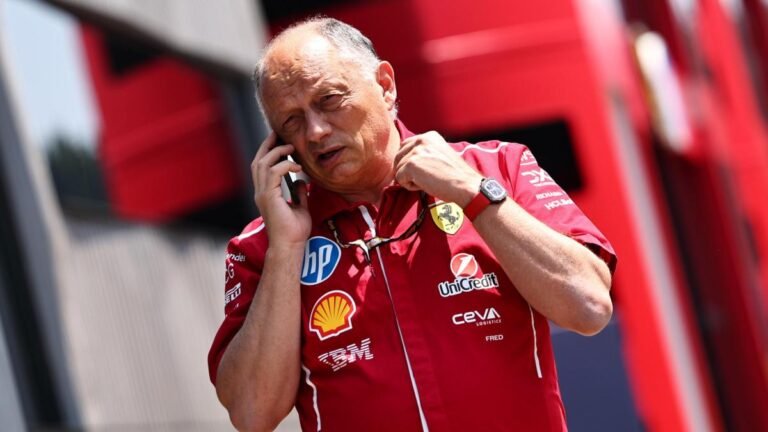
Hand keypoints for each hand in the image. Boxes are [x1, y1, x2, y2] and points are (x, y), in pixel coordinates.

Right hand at [251, 132, 311, 248]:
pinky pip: (273, 173)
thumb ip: (299, 194)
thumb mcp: (300, 208)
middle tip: (280, 134)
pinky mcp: (268, 197)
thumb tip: (300, 181)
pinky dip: (284, 165)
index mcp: (266, 194)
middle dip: (268, 145)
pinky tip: (297, 167)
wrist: (290, 246)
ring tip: (291, 148)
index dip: (270, 152)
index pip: (263, 167)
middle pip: (258, 161)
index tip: (282, 141)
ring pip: (262, 164)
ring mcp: (262, 194)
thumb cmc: (295, 232)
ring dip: (277, 153)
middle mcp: (260, 192)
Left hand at [394, 131, 482, 205]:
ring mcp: (416, 151)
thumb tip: (403, 161)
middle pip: (398, 156)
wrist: (465, 185)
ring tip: (428, 180)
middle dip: (407, 170)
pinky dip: (410, 186)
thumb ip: (423, 152)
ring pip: (398, 169)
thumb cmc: (454, 175)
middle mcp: (421, 139)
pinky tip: (425, 184)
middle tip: (427, 176)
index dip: (409, 162)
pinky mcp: (411, 164)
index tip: (425, 170)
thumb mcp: (439, 155)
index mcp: (429, 136)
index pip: (405, 146)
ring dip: (410, 178)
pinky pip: (399, 179)